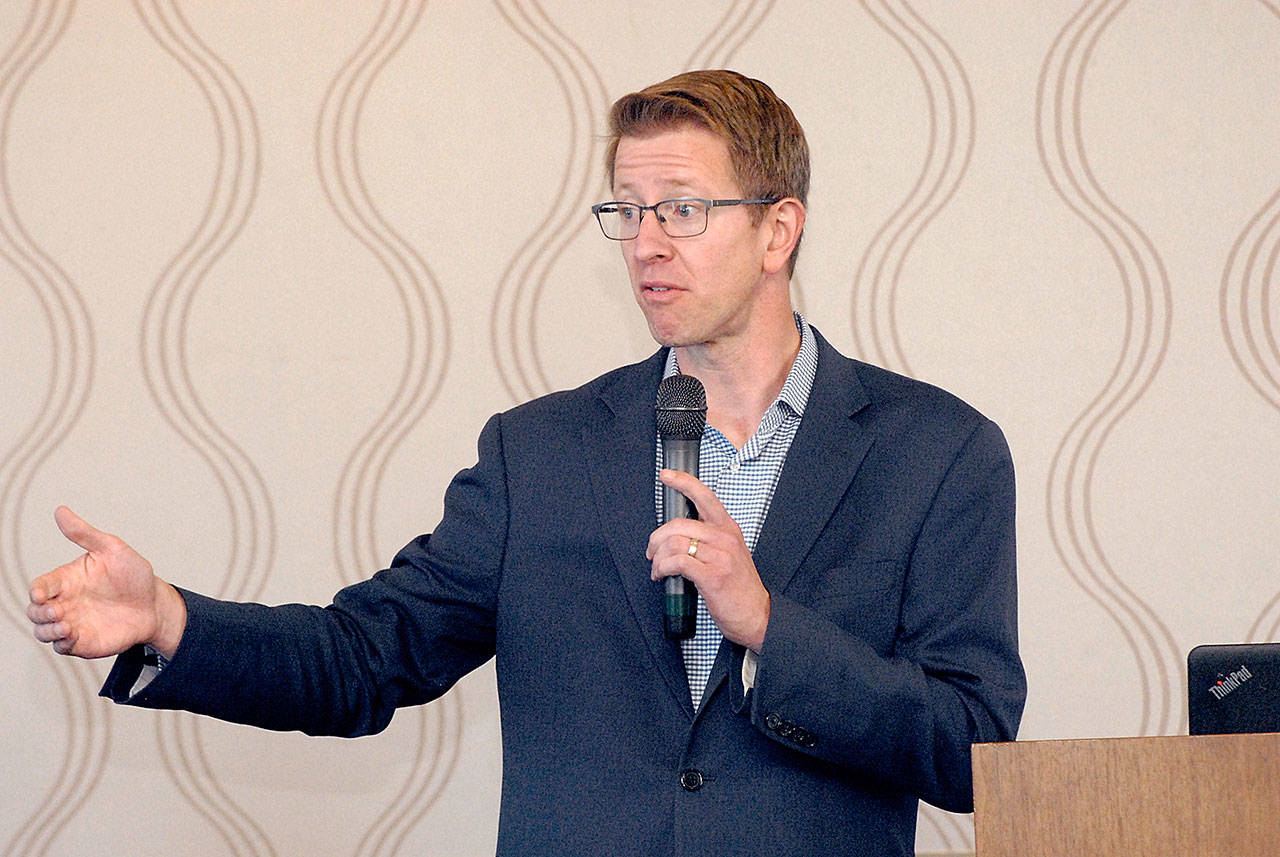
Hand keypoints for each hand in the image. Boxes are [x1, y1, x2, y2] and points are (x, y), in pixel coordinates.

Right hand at [27, 506, 185, 658]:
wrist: (155, 604)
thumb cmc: (133, 575)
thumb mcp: (112, 549)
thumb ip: (85, 533)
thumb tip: (61, 510)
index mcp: (67, 580)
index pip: (40, 586)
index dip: (37, 590)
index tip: (43, 594)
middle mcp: (65, 602)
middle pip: (35, 611)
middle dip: (40, 613)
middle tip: (58, 611)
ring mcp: (72, 623)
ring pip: (43, 631)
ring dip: (47, 630)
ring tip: (65, 625)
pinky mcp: (83, 641)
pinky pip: (62, 647)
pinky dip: (62, 643)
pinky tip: (74, 635)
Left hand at [646, 469, 770, 651]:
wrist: (758, 615)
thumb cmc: (740, 588)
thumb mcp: (730, 554)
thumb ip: (710, 539)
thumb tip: (677, 535)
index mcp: (729, 529)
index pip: (705, 496)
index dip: (683, 482)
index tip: (667, 475)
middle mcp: (725, 538)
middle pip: (678, 524)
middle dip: (656, 538)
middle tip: (652, 552)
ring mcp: (720, 556)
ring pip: (674, 543)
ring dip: (657, 557)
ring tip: (657, 568)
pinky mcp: (712, 576)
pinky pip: (676, 562)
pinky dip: (662, 568)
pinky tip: (661, 574)